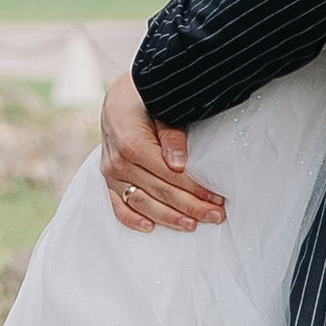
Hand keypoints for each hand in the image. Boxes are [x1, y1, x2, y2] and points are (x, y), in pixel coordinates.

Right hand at [100, 72, 225, 232]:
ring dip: (169, 217)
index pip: (171, 176)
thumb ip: (171, 136)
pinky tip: (150, 227)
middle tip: (215, 216)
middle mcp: (119, 163)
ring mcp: (111, 173)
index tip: (217, 199)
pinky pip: (118, 205)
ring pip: (142, 204)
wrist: (117, 98)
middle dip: (191, 207)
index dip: (196, 189)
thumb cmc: (145, 102)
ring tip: (192, 226)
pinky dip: (132, 218)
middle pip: (161, 192)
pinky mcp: (107, 180)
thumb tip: (179, 164)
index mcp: (133, 144)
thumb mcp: (161, 110)